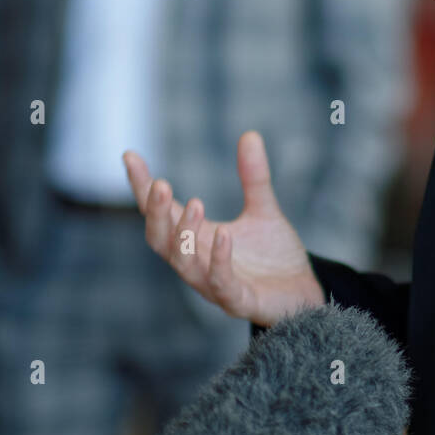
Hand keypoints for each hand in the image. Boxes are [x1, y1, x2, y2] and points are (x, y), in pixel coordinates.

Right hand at [123, 131, 324, 326]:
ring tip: (195, 204)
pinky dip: (218, 261)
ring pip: (184, 264)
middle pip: (161, 239)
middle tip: (160, 184)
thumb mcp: (263, 209)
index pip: (161, 212)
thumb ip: (254, 177)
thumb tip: (250, 134)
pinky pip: (221, 284)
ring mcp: (214, 284)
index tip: (130, 155)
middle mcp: (197, 262)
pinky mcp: (239, 301)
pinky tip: (223, 235)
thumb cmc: (274, 258)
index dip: (142, 187)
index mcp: (197, 239)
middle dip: (156, 213)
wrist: (303, 294)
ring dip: (184, 234)